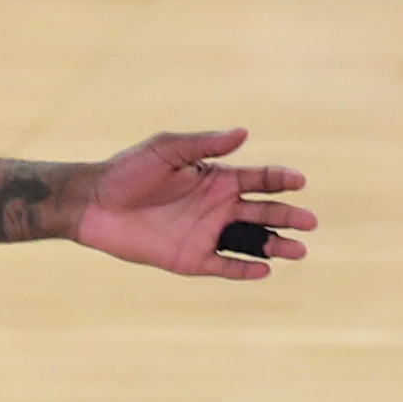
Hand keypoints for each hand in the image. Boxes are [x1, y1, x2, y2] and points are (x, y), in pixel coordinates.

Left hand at [73, 128, 315, 281]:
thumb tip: (243, 132)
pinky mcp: (190, 258)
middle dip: (287, 216)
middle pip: (263, 212)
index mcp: (217, 178)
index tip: (298, 181)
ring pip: (251, 241)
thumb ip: (204, 145)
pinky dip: (244, 269)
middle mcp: (218, 206)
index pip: (260, 179)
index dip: (281, 179)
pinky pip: (224, 266)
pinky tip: (265, 269)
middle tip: (309, 222)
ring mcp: (206, 233)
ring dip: (275, 244)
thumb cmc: (128, 171)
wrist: (93, 203)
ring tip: (299, 250)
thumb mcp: (166, 150)